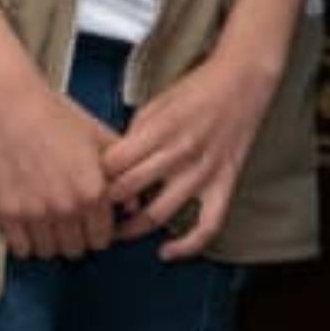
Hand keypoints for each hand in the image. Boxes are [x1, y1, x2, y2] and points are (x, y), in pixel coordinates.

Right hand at [0, 66, 123, 260]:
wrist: (13, 105)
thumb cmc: (59, 117)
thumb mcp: (101, 139)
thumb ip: (123, 172)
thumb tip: (134, 204)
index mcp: (94, 192)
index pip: (103, 238)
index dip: (100, 233)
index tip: (94, 225)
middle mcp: (67, 208)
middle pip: (77, 250)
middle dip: (78, 239)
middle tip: (72, 225)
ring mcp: (35, 213)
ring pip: (49, 252)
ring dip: (52, 242)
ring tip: (51, 224)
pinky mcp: (7, 213)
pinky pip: (20, 249)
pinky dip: (26, 243)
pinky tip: (30, 227)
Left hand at [103, 44, 281, 259]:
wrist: (244, 79)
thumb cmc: (198, 88)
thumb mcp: (156, 104)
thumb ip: (134, 136)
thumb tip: (112, 166)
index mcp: (160, 130)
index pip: (112, 165)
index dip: (93, 177)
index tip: (85, 183)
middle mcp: (181, 153)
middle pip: (128, 191)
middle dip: (104, 203)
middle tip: (92, 208)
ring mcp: (204, 172)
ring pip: (158, 214)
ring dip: (131, 228)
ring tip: (116, 231)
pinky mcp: (225, 183)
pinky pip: (208, 225)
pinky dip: (188, 245)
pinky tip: (167, 252)